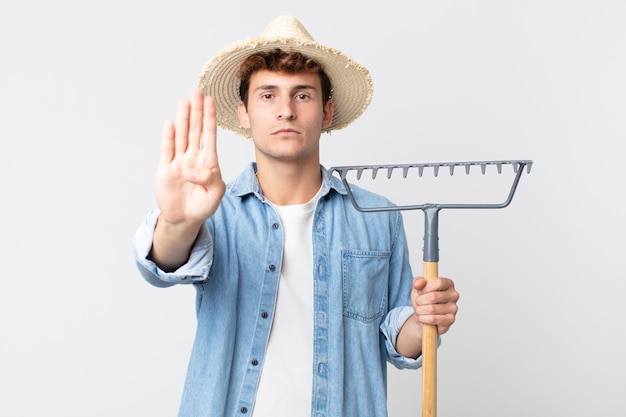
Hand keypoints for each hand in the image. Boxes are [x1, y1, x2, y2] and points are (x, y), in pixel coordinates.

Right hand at [156, 88, 225, 225]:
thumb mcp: (215, 195)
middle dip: (196, 111)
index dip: (210, 118)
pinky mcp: (166, 169)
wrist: (184, 219)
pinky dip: (169, 137)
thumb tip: (194, 171)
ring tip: (185, 101)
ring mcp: (179, 161)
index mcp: (208, 162)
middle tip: (197, 91)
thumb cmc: (203, 206)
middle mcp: (193, 157)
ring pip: (182, 135)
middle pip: (195, 130)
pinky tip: (171, 124)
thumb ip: (210, 180)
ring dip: (183, 118)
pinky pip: (167, 150)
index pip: (209, 135)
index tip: (211, 101)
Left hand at [410, 276, 458, 333]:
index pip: (438, 283)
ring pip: (432, 309)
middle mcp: (454, 295)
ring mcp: (453, 308)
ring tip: (419, 310)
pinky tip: (423, 317)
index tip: (421, 292)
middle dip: (420, 301)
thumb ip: (417, 281)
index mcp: (448, 283)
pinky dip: (423, 318)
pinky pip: (433, 319)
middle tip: (418, 302)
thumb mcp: (418, 287)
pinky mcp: (450, 320)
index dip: (425, 288)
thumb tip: (419, 283)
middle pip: (433, 296)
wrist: (423, 315)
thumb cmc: (423, 300)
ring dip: (420, 310)